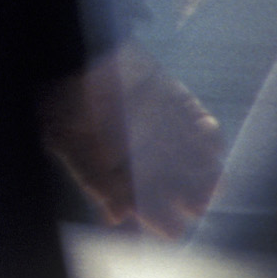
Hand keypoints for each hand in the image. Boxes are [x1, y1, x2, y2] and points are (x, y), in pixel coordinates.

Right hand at [42, 41, 224, 238]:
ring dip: (206, 173)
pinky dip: (209, 137)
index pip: (142, 202)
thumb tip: (114, 219)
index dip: (158, 217)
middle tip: (196, 204)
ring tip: (212, 183)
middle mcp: (142, 151)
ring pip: (194, 161)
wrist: (75, 47)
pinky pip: (201, 126)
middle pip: (174, 185)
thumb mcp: (67, 140)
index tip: (172, 230)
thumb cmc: (63, 97)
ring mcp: (162, 128)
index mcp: (114, 168)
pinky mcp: (176, 103)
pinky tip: (211, 147)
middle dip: (188, 197)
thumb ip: (91, 176)